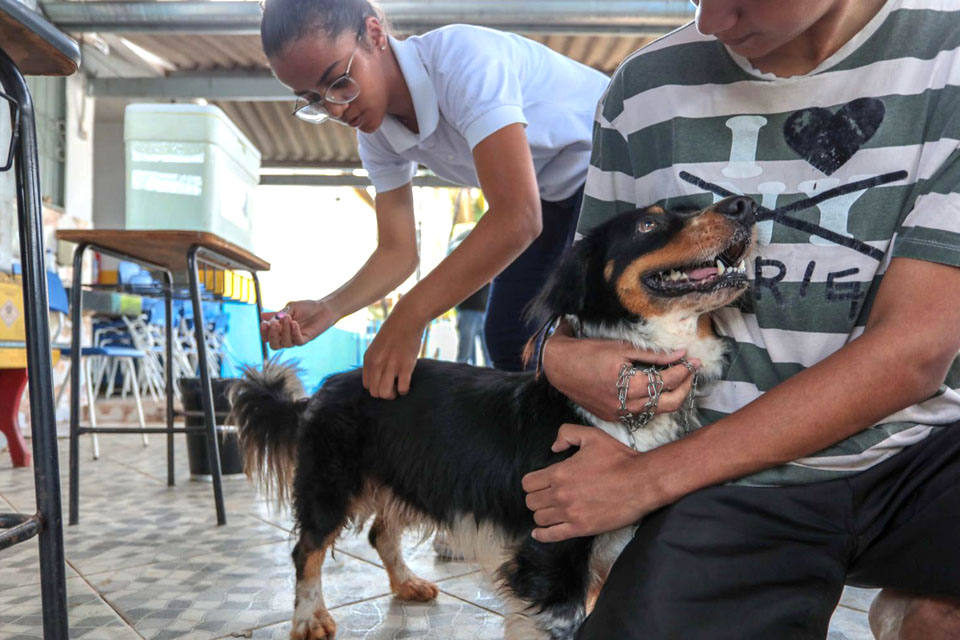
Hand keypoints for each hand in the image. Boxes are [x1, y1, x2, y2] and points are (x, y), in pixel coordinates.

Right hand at [260, 300, 337, 349]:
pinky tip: (294, 323)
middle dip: (271, 335)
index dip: (264, 332)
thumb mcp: (290, 308)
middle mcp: (286, 337)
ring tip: (288, 318)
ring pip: (285, 343)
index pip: (267, 336)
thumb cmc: (306, 307)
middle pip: (274, 345)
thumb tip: (262, 316)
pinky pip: (297, 341)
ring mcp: (296, 339)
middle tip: (273, 323)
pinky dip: (294, 332)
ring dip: (284, 331)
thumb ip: (278, 314)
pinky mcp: (306, 339)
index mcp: (280, 330)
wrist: (323, 308)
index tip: (264, 323)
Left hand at [362, 304, 426, 398]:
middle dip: (385, 393)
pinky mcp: (405, 366)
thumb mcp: (377, 347)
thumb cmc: (394, 333)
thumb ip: (375, 362)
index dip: (377, 387)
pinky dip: (405, 390)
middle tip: (393, 386)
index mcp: (368, 360)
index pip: (367, 386)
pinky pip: (402, 388)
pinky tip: (407, 382)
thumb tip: (378, 379)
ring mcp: (391, 366)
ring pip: (385, 394)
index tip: (386, 382)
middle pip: (375, 392)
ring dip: (393, 394)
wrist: (407, 319)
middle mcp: (377, 364)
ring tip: (399, 387)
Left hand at [523, 425, 660, 541]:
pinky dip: (542, 535)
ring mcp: (570, 513)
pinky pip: (552, 536)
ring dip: (542, 513)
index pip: (528, 483)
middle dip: (537, 497)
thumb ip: (567, 433)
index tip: (540, 482)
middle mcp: (560, 494)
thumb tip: (554, 446)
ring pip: (539, 518)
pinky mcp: (581, 528)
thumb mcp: (592, 436)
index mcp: (559, 473)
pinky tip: (538, 533)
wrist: (641, 482)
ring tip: (550, 510)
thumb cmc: (618, 458)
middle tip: (547, 495)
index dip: (532, 482)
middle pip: (531, 501)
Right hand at [542, 331, 699, 421]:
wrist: (559, 367)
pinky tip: (653, 388)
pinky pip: (640, 413)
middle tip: (689, 372)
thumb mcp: (621, 347)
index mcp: (628, 384)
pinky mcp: (612, 417)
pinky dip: (651, 402)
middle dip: (684, 388)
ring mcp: (618, 414)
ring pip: (656, 411)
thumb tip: (679, 353)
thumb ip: (653, 354)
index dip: (684, 370)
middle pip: (669, 403)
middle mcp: (625, 404)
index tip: (694, 360)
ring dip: (670, 395)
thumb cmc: (588, 352)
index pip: (667, 381)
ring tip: (675, 379)